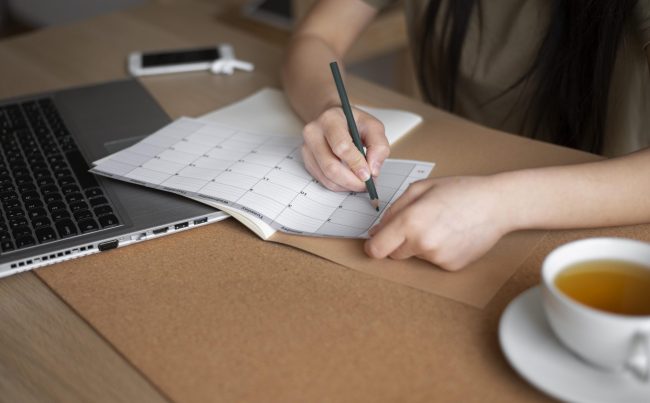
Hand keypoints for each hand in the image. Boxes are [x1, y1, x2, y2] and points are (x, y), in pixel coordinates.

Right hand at [302, 105, 388, 191]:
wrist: (335, 120)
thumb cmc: (353, 123)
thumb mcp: (373, 126)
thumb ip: (379, 145)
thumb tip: (373, 170)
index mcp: (330, 119)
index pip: (341, 146)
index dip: (356, 164)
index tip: (368, 175)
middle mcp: (313, 133)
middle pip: (330, 166)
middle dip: (351, 180)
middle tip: (366, 185)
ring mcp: (307, 148)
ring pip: (326, 177)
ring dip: (346, 185)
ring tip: (360, 183)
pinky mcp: (307, 161)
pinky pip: (323, 180)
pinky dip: (339, 185)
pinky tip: (349, 180)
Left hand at [365, 176, 512, 270]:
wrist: (497, 204)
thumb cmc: (460, 191)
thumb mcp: (420, 188)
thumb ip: (393, 210)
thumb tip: (375, 231)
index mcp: (410, 222)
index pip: (376, 249)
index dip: (373, 245)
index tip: (376, 241)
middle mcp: (422, 244)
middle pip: (393, 254)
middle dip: (399, 241)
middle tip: (420, 222)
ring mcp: (438, 258)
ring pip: (414, 256)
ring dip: (420, 244)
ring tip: (442, 225)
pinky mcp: (451, 266)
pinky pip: (433, 260)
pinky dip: (438, 250)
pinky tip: (452, 235)